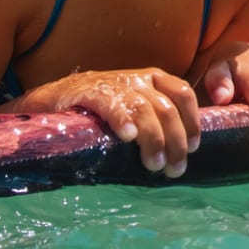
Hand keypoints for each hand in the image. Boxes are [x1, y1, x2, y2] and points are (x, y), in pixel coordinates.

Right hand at [13, 68, 201, 177]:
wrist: (55, 98)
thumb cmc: (100, 108)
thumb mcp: (133, 106)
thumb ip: (155, 120)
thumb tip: (179, 153)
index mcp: (152, 79)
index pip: (183, 94)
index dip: (192, 122)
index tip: (193, 148)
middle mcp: (137, 79)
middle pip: (168, 109)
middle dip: (175, 142)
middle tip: (173, 169)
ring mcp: (115, 84)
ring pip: (146, 110)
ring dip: (154, 140)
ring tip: (154, 165)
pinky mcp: (91, 93)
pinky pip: (113, 105)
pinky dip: (123, 120)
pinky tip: (127, 137)